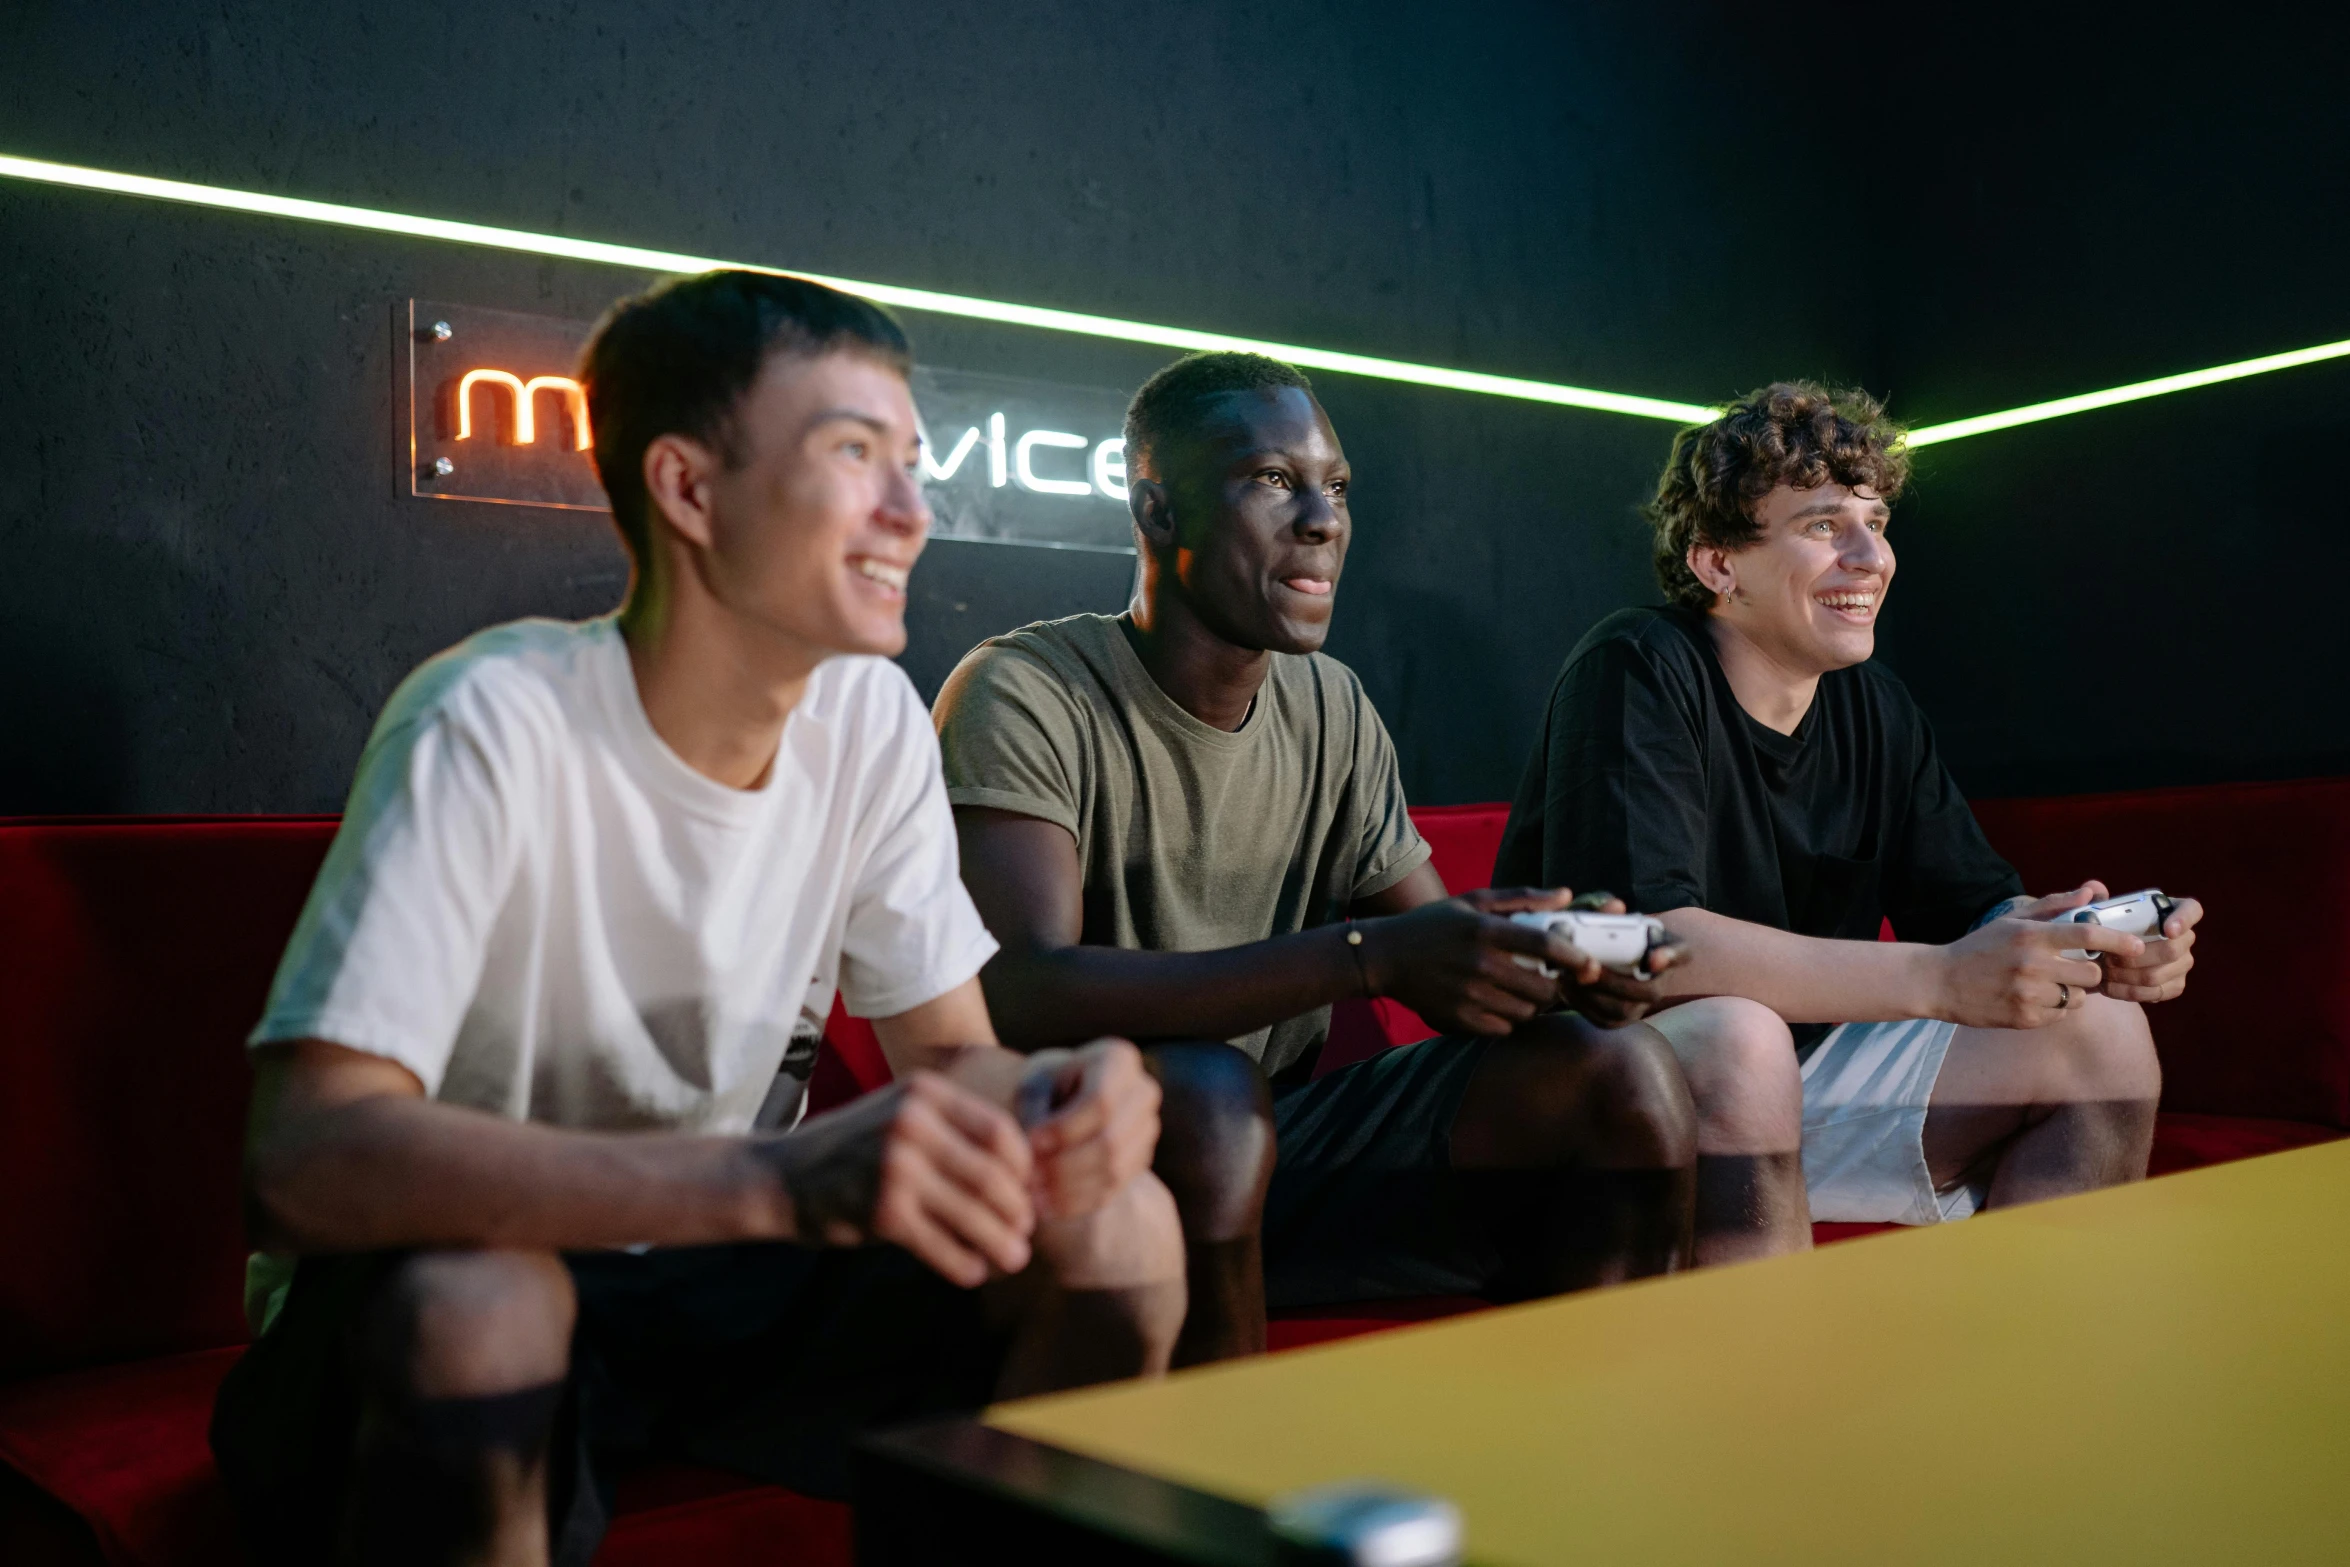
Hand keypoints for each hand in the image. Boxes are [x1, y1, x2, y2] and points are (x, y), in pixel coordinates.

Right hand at [759, 1072, 1034, 1287]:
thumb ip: (954, 1131)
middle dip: (1017, 1211)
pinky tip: (972, 1272)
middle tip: (1023, 1232)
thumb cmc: (857, 1149)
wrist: (783, 1175)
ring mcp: (897, 1167)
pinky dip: (965, 1264)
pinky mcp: (883, 1212)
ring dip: (1001, 1244)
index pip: (1000, 1132)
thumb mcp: (903, 1113)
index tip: (1026, 1193)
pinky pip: (942, 1246)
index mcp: (926, 1093)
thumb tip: (1023, 1176)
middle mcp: (913, 1123)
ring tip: (1012, 1259)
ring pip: (974, 1214)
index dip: (1023, 1169)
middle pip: (993, 1176)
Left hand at [1020, 1039, 1161, 1220]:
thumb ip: (1033, 1110)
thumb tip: (1033, 1151)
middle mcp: (1143, 1092)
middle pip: (1111, 1141)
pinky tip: (1045, 1208)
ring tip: (1030, 1196)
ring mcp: (1147, 1130)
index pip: (1101, 1102)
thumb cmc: (1043, 1084)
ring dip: (1068, 1189)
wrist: (1063, 1098)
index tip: (1029, 1143)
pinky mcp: (1139, 1161)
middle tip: (1027, 1178)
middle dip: (1065, 1165)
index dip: (1065, 1128)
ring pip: (1114, 1170)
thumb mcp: (1033, 1084)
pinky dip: (1076, 1203)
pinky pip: (1112, 1190)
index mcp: (1119, 1059)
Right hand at [1360, 887, 1604, 1035]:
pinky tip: (1500, 1005)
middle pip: (1542, 988)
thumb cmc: (1433, 924)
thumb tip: (1568, 895)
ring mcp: (1469, 994)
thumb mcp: (1473, 901)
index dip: (1576, 958)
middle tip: (1549, 981)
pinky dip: (1509, 1020)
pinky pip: (1504, 1028)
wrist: (1385, 957)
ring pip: (1526, 1012)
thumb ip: (1522, 898)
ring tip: (1523, 992)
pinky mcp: (1459, 1019)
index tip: (1591, 965)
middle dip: (1554, 987)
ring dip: (1532, 1005)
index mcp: (1486, 930)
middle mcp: (1479, 964)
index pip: (1546, 947)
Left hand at [1557, 893, 1685, 1026]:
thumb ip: (1612, 913)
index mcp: (1668, 950)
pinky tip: (1565, 988)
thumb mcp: (1612, 918)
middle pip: (1650, 992)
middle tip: (1589, 969)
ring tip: (1570, 978)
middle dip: (1616, 982)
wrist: (1599, 953)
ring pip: (1624, 1010)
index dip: (1670, 956)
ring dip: (1595, 995)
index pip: (1681, 952)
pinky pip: (1606, 1020)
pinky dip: (1583, 1005)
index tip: (1653, 957)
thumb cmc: (1610, 931)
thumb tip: (1615, 907)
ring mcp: (1641, 1004)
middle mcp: (1661, 981)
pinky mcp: (1619, 1019)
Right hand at [1934, 902, 2144, 1029]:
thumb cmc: (1980, 947)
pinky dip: (2054, 1008)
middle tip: (2072, 968)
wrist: (1940, 982)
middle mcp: (2031, 965)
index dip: (2117, 940)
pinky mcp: (2025, 1018)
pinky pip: (2061, 1014)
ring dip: (2072, 992)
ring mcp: (2028, 994)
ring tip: (2047, 984)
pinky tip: (2032, 998)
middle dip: (2088, 972)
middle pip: (2090, 973)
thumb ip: (2055, 905)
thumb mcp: (2013, 920)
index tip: (2137, 945)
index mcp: (2030, 936)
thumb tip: (2092, 892)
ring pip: (2079, 997)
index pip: (2086, 934)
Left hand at [2100, 895, 2200, 1003]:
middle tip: (2107, 958)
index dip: (2183, 920)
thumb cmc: (2105, 929)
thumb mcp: (2098, 912)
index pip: (2191, 910)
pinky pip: (2154, 992)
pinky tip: (2108, 986)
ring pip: (2157, 974)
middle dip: (2135, 957)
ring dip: (2126, 975)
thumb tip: (2093, 889)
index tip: (2168, 930)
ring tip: (2102, 972)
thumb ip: (2096, 900)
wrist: (2103, 958)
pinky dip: (2127, 991)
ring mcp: (2183, 963)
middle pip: (2171, 949)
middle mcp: (2184, 937)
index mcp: (2170, 911)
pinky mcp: (2175, 985)